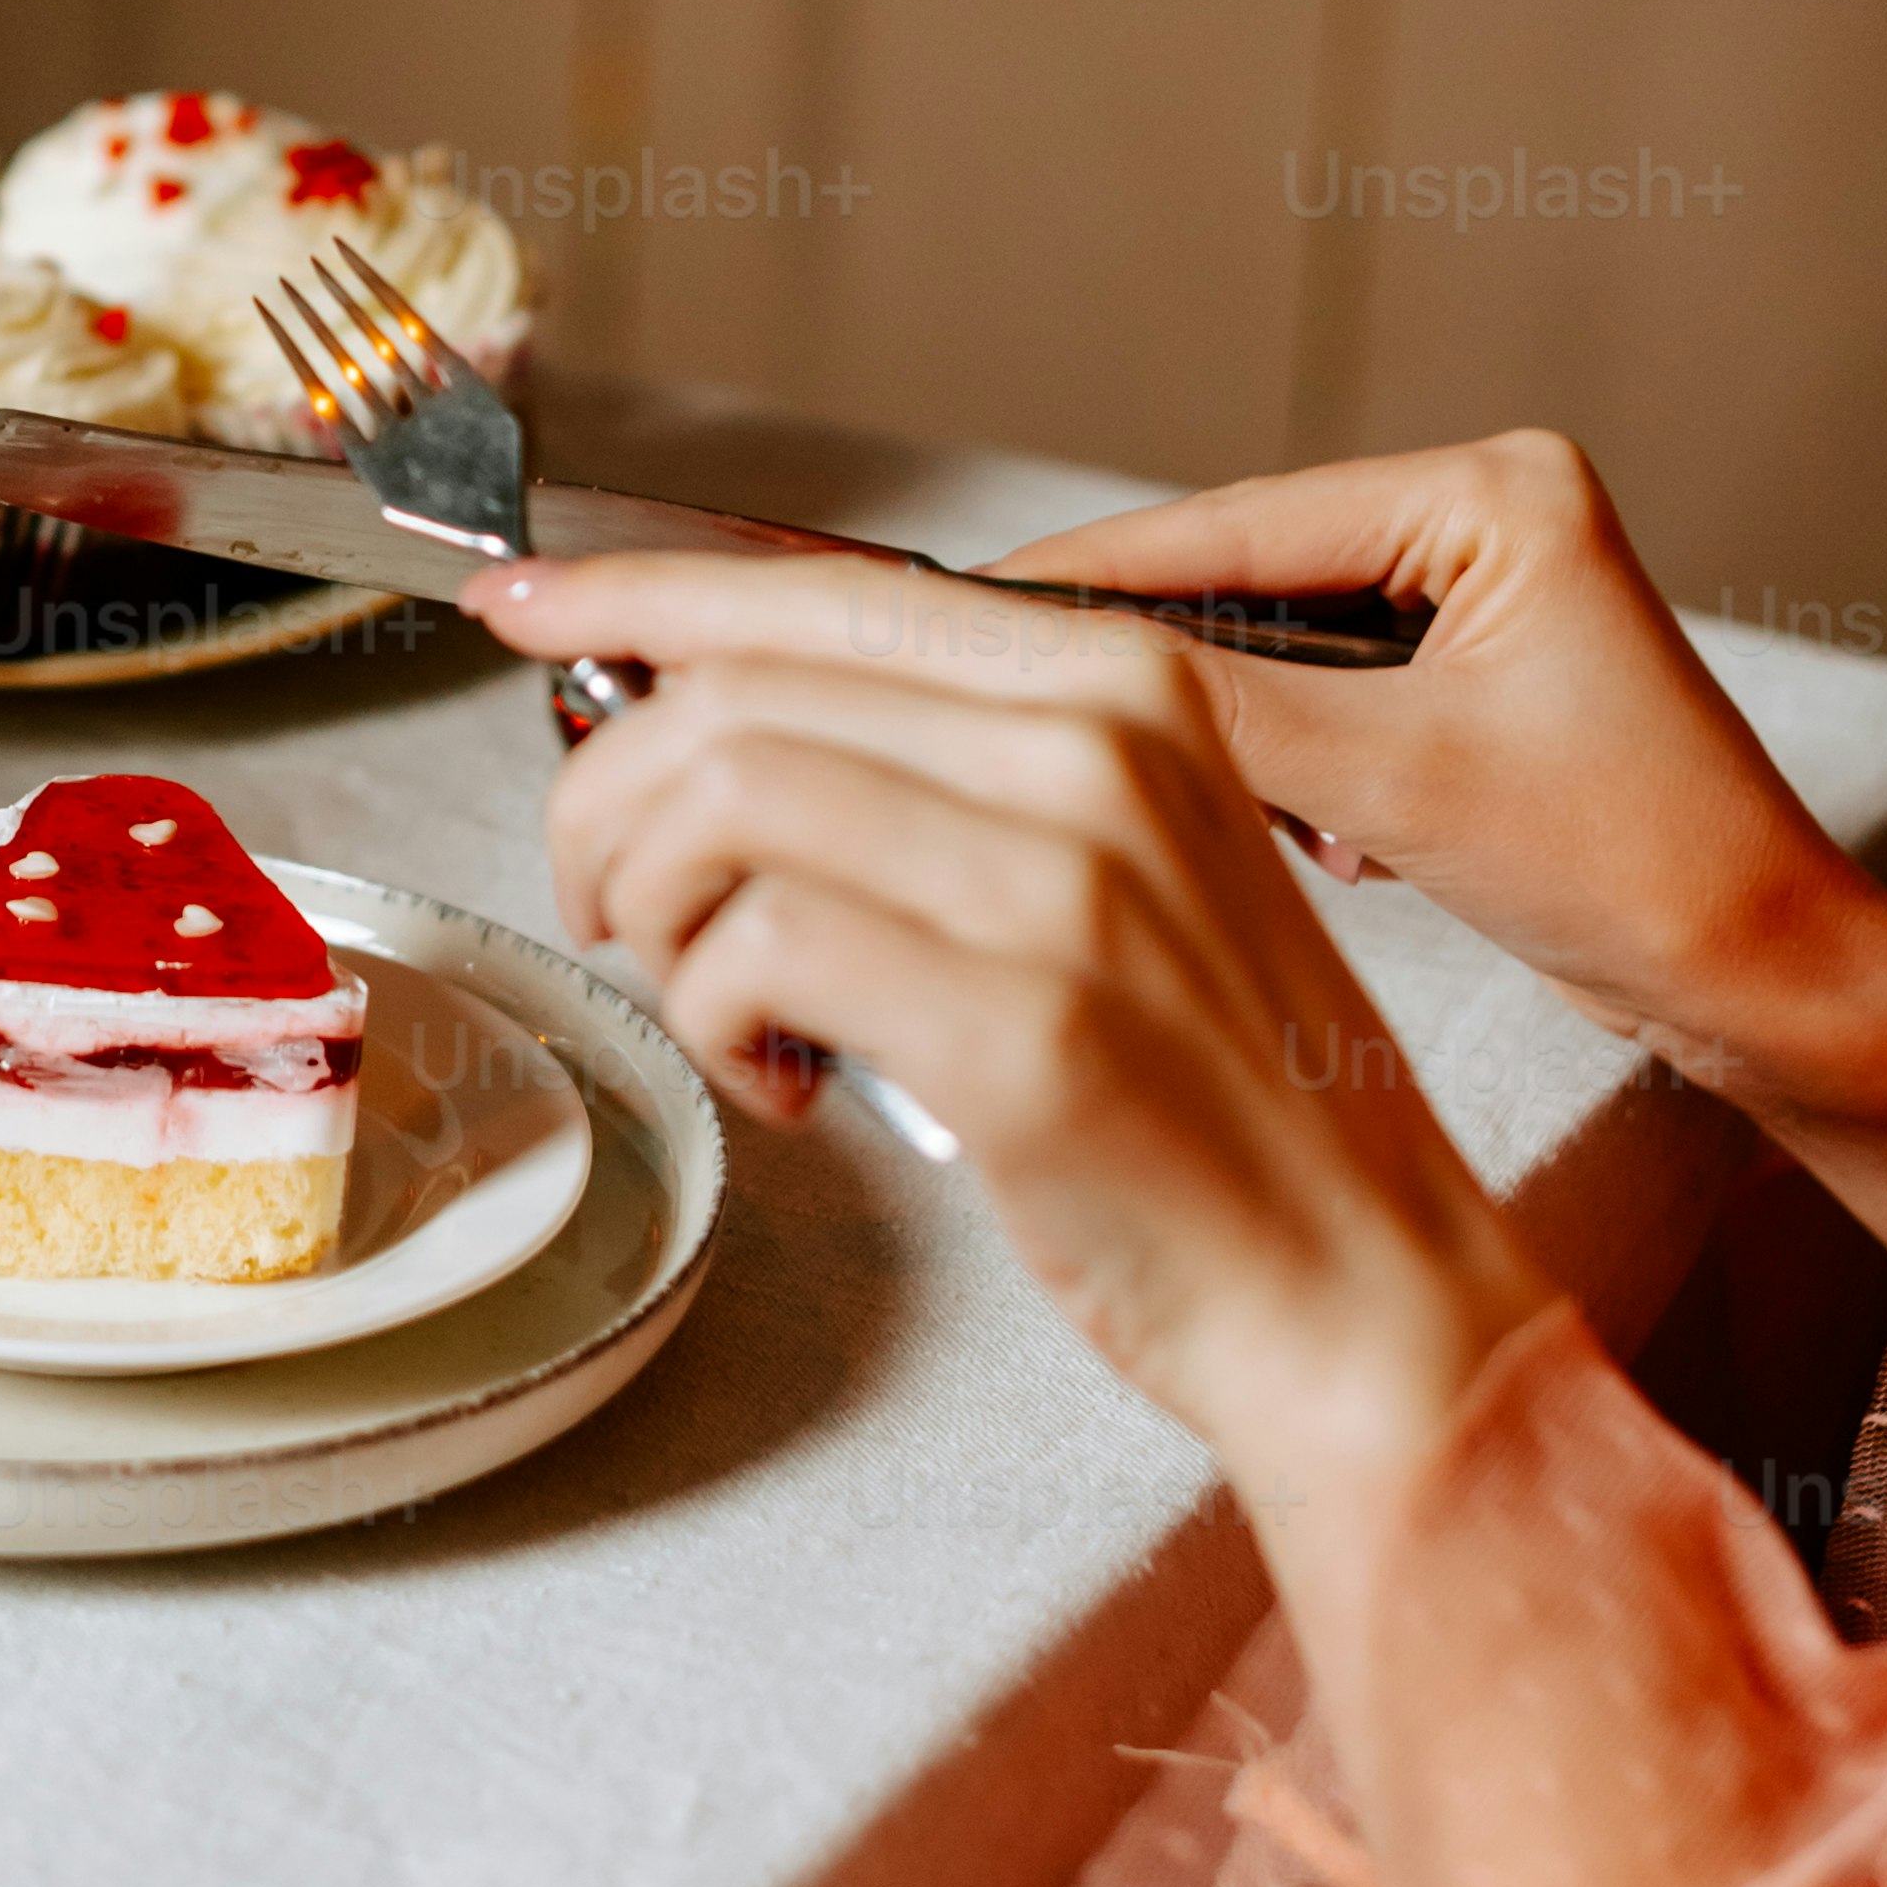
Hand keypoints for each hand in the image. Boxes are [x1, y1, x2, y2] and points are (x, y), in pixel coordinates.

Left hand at [468, 545, 1555, 1511]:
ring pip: (721, 804)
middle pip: (736, 692)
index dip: (638, 591)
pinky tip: (785, 1080)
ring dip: (656, 912)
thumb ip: (945, 771)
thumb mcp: (1112, 868)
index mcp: (1121, 685)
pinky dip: (716, 1020)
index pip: (820, 593)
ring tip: (712, 1002)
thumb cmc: (1218, 1101)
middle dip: (610, 796)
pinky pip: (757, 950)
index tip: (522, 606)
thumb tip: (712, 719)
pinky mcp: (1025, 1027)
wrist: (1364, 1295)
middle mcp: (1099, 750)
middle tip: (610, 904)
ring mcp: (1066, 884)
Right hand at [986, 434, 1886, 1222]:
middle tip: (1036, 715)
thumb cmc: (1645, 873)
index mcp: (1495, 493)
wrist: (1764, 988)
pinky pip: (1327, 702)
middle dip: (1170, 671)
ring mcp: (1484, 602)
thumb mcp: (1400, 782)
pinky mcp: (1475, 683)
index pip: (1238, 523)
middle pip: (1251, 580)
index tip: (966, 602)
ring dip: (1236, 734)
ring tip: (1225, 808)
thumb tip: (1062, 675)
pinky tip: (1317, 836)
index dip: (1096, 572)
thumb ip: (1224, 714)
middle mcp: (1491, 520)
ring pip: (1280, 649)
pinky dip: (1293, 770)